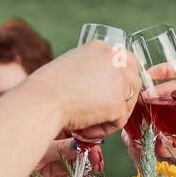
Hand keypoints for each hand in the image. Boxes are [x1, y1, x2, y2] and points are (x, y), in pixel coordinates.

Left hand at [14, 140, 105, 176]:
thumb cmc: (13, 151)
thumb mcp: (40, 147)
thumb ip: (60, 149)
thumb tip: (81, 146)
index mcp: (51, 134)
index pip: (75, 133)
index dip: (87, 137)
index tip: (96, 139)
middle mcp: (55, 151)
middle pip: (80, 152)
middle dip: (92, 155)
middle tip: (97, 157)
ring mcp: (56, 169)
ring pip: (79, 169)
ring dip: (92, 170)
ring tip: (100, 169)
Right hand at [25, 39, 139, 138]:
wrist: (42, 101)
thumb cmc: (46, 90)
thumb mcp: (71, 67)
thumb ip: (90, 70)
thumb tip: (105, 86)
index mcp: (101, 47)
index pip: (127, 61)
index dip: (121, 82)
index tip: (108, 96)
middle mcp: (114, 58)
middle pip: (134, 81)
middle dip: (121, 101)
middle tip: (99, 115)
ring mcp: (119, 79)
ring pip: (128, 102)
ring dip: (111, 117)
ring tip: (85, 124)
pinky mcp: (118, 101)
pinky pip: (120, 121)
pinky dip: (104, 129)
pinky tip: (85, 129)